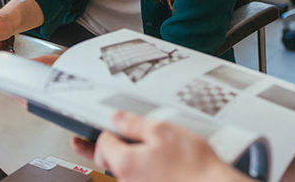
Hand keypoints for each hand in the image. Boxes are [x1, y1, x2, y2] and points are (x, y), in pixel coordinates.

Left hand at [73, 111, 247, 181]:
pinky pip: (138, 178)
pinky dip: (143, 169)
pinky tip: (158, 162)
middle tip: (114, 135)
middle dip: (112, 147)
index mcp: (125, 163)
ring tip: (147, 147)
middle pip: (110, 160)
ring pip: (125, 171)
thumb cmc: (192, 164)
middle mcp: (126, 181)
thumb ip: (134, 124)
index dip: (107, 130)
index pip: (102, 143)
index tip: (109, 125)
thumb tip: (116, 118)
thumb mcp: (162, 131)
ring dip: (129, 159)